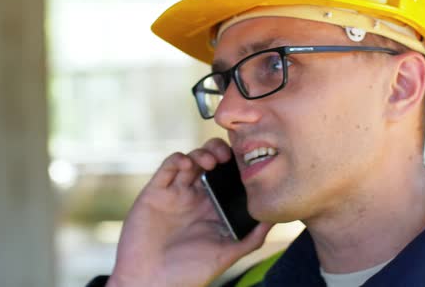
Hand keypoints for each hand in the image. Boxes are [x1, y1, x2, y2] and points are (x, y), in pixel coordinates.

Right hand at [107, 138, 272, 286]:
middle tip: (226, 156)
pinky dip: (177, 159)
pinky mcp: (155, 192)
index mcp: (212, 208)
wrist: (151, 283)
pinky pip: (167, 167)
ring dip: (201, 153)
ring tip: (210, 162)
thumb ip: (251, 237)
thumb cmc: (188, 273)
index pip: (227, 176)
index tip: (246, 161)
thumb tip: (274, 218)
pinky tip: (186, 164)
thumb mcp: (227, 254)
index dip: (236, 164)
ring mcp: (175, 193)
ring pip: (190, 159)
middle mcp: (195, 197)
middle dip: (218, 151)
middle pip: (209, 161)